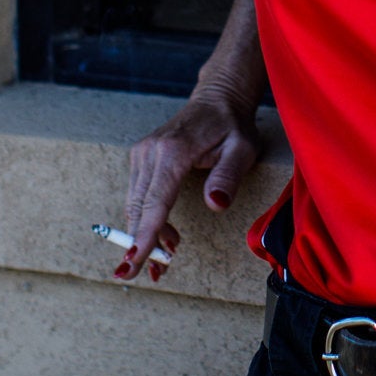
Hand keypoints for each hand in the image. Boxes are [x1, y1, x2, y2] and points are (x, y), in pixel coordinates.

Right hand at [114, 86, 259, 281]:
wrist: (217, 99)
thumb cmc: (233, 127)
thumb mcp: (243, 150)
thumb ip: (228, 176)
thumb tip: (216, 204)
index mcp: (173, 152)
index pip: (155, 202)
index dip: (144, 236)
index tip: (132, 263)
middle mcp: (150, 152)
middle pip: (139, 208)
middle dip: (142, 245)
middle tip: (154, 276)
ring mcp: (142, 154)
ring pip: (135, 205)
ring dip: (146, 234)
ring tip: (166, 259)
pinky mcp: (140, 158)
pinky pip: (138, 196)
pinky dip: (147, 219)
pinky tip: (167, 235)